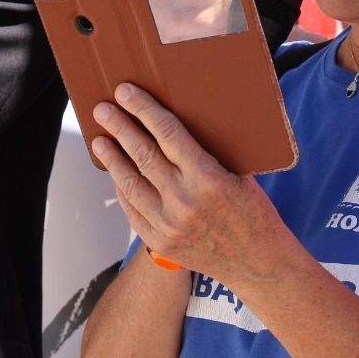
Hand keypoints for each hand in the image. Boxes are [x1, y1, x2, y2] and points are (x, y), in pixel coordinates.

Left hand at [88, 82, 293, 281]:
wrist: (258, 264)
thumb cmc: (254, 212)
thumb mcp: (240, 176)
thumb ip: (210, 153)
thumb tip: (179, 125)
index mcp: (209, 179)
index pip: (168, 135)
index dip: (144, 110)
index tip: (126, 93)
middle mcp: (185, 201)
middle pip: (143, 155)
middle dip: (120, 127)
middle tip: (103, 109)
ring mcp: (169, 225)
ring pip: (130, 183)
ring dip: (112, 158)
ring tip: (100, 140)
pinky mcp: (160, 243)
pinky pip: (132, 210)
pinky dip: (122, 188)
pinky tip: (115, 173)